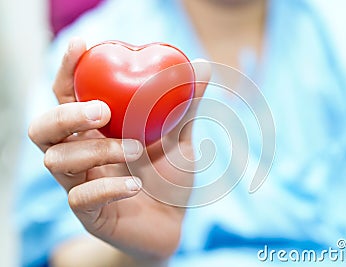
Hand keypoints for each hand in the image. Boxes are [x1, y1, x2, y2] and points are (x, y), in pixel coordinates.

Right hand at [28, 37, 209, 261]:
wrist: (175, 225)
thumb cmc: (171, 177)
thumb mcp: (180, 137)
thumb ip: (186, 104)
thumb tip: (203, 65)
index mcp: (95, 130)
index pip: (66, 95)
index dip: (68, 70)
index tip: (82, 46)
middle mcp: (80, 154)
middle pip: (44, 128)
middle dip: (66, 115)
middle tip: (103, 111)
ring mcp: (79, 184)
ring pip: (58, 160)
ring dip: (98, 151)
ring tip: (138, 150)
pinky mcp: (88, 213)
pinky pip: (79, 198)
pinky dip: (108, 187)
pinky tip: (136, 184)